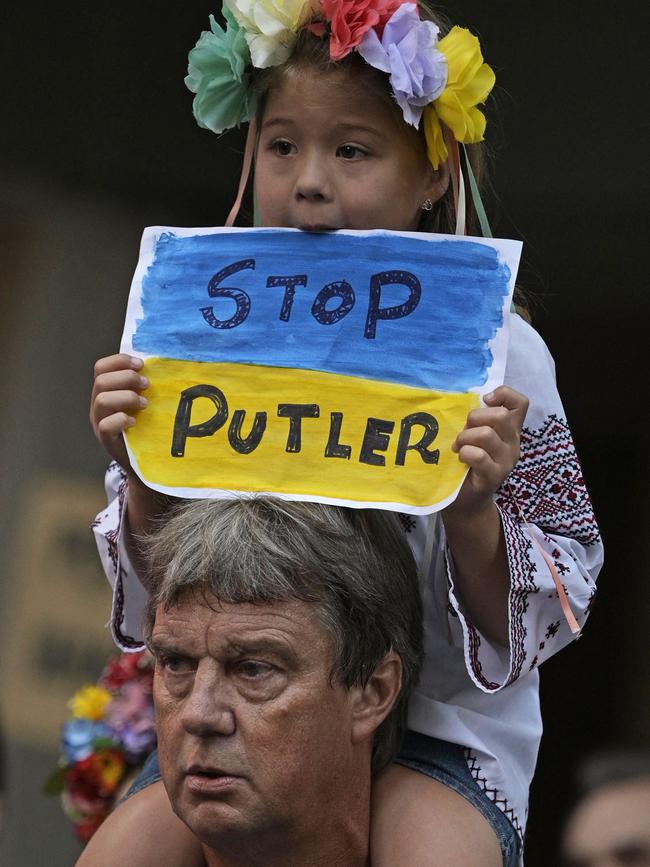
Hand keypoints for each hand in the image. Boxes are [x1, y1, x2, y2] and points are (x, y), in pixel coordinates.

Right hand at [90, 354, 148, 473]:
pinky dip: (122, 419)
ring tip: (144, 404)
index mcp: (105, 391)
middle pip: (101, 381)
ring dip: (127, 397)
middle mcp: (98, 405)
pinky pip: (106, 425)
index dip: (119, 361)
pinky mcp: (106, 439)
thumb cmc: (144, 426)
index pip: (101, 367)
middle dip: (127, 378)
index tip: (141, 364)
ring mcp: (99, 422)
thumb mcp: (141, 402)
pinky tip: (135, 422)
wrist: (142, 460)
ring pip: (102, 400)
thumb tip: (159, 364)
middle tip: (146, 385)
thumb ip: (142, 385)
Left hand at [448, 386, 528, 515]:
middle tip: (464, 432)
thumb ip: (478, 419)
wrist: (467, 499)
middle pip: (501, 416)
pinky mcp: (495, 476)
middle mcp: (513, 443)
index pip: (520, 403)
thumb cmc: (469, 461)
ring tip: (458, 447)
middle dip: (475, 418)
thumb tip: (468, 401)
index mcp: (510, 429)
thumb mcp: (475, 435)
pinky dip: (465, 453)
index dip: (503, 394)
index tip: (485, 400)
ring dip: (465, 437)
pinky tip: (461, 458)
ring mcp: (506, 460)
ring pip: (486, 434)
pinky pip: (479, 455)